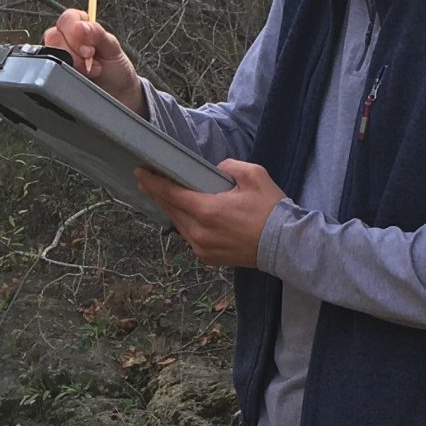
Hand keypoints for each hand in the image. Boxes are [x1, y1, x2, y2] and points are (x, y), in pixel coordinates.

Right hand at [42, 7, 145, 115]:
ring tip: (88, 72)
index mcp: (81, 27)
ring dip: (71, 63)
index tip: (89, 48)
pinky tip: (78, 77)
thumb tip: (82, 26)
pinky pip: (48, 69)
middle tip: (90, 59)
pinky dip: (64, 74)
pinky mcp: (53, 73)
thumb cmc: (115, 69)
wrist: (117, 95)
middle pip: (54, 35)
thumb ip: (97, 34)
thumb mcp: (112, 48)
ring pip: (50, 52)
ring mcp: (58, 56)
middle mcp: (66, 40)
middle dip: (74, 51)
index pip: (67, 19)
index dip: (74, 31)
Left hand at [136, 158, 284, 267]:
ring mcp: (202, 248)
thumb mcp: (254, 175)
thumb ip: (229, 167)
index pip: (171, 194)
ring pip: (178, 225)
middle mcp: (199, 232)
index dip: (153, 182)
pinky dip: (186, 224)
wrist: (285, 245)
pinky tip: (185, 215)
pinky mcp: (208, 258)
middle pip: (171, 209)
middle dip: (158, 194)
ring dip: (172, 210)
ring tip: (164, 196)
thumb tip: (215, 171)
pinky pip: (189, 237)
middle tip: (146, 180)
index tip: (140, 172)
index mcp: (207, 210)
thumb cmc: (271, 209)